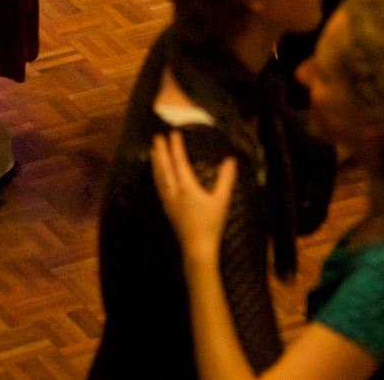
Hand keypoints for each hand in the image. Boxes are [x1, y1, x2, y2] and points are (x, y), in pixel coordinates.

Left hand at [151, 132, 236, 261]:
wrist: (197, 249)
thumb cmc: (211, 224)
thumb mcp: (222, 200)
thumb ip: (226, 179)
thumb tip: (230, 160)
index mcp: (186, 188)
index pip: (179, 162)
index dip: (176, 147)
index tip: (173, 134)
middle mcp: (174, 193)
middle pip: (165, 168)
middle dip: (161, 152)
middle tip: (157, 138)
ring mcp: (169, 202)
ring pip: (159, 178)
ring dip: (156, 163)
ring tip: (153, 152)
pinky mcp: (167, 209)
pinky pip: (159, 187)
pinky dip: (157, 176)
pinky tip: (158, 175)